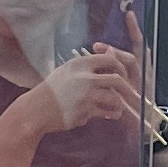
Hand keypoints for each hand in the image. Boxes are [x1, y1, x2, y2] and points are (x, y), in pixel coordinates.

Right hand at [29, 43, 147, 136]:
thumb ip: (89, 63)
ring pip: (114, 98)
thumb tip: (110, 51)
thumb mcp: (68, 70)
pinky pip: (107, 112)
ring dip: (119, 103)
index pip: (110, 59)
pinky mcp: (85, 111)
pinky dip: (113, 114)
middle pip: (117, 79)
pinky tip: (112, 114)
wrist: (36, 110)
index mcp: (80, 64)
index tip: (122, 74)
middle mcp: (85, 78)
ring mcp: (86, 95)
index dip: (121, 66)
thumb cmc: (52, 89)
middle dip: (128, 87)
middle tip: (130, 93)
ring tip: (119, 106)